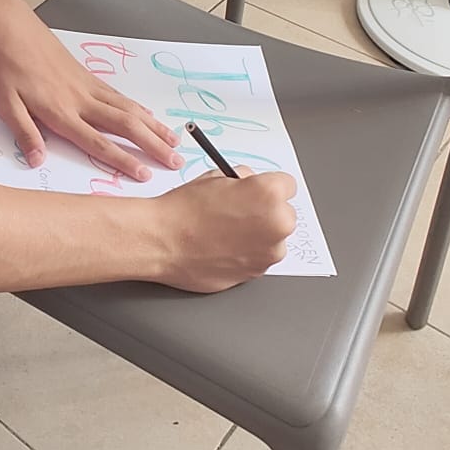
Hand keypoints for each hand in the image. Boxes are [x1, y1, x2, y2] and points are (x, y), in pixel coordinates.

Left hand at [0, 4, 181, 180]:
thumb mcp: (6, 104)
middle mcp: (82, 100)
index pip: (97, 142)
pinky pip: (120, 96)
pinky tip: (149, 116)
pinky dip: (139, 109)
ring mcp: (89, 86)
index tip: (144, 174)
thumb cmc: (7, 66)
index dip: (122, 160)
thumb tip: (37, 161)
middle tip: (176, 162)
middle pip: (126, 126)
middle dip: (153, 146)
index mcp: (61, 112)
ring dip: (154, 127)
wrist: (13, 29)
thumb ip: (24, 133)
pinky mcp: (89, 76)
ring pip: (130, 109)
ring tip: (174, 142)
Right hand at [156, 171, 298, 290]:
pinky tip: (222, 247)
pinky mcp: (256, 273)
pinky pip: (258, 259)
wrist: (161, 240)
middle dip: (266, 213)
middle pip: (284, 214)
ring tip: (225, 233)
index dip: (268, 187)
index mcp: (269, 194)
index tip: (258, 192)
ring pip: (273, 240)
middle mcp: (276, 224)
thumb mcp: (216, 177)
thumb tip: (251, 186)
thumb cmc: (183, 210)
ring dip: (258, 236)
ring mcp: (268, 253)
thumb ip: (244, 181)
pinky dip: (246, 254)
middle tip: (238, 213)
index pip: (287, 185)